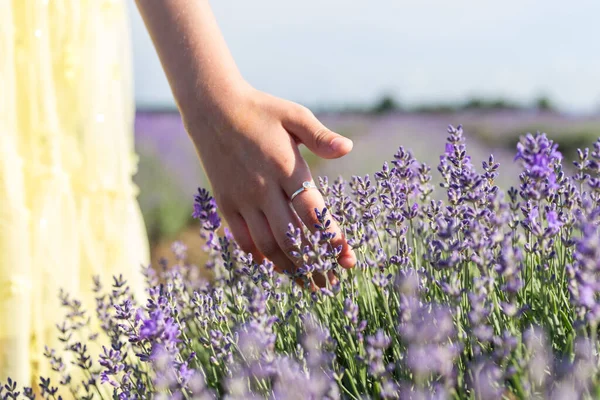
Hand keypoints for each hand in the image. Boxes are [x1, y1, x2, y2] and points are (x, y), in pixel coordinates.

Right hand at [186, 84, 356, 280]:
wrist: (212, 107)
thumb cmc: (260, 110)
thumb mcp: (293, 115)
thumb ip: (320, 136)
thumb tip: (347, 148)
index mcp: (285, 167)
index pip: (312, 212)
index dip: (330, 238)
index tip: (346, 258)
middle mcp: (263, 188)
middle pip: (290, 238)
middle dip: (313, 264)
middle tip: (329, 284)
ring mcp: (242, 198)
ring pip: (265, 244)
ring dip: (287, 267)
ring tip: (305, 282)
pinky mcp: (225, 202)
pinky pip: (241, 237)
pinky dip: (257, 255)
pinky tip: (271, 264)